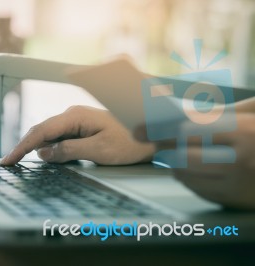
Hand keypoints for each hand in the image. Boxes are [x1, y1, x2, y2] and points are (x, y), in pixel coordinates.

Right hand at [1, 105, 153, 164]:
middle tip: (8, 163)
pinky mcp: (82, 127)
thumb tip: (43, 153)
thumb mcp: (99, 150)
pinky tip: (41, 154)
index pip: (41, 132)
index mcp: (75, 116)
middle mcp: (73, 114)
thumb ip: (69, 150)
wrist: (152, 133)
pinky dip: (47, 146)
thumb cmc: (130, 141)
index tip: (8, 160)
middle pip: (41, 130)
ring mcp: (77, 120)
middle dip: (23, 146)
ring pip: (49, 133)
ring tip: (17, 159)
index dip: (22, 147)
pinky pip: (59, 136)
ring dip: (34, 146)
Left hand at [134, 112, 254, 209]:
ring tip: (172, 154)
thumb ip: (214, 116)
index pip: (186, 132)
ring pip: (186, 176)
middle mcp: (238, 160)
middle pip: (182, 157)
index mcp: (241, 133)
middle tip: (154, 142)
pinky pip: (197, 190)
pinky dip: (186, 179)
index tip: (137, 130)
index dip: (158, 131)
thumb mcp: (249, 116)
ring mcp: (237, 184)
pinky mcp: (234, 200)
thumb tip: (172, 116)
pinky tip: (187, 169)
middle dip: (163, 149)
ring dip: (172, 165)